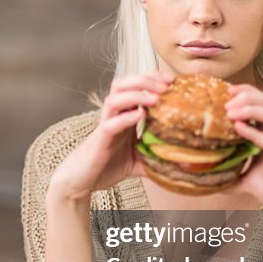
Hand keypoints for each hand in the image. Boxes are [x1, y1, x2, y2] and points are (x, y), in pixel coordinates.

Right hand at [49, 72, 173, 201]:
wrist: (81, 182)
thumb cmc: (105, 167)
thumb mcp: (137, 162)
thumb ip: (155, 159)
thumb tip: (182, 163)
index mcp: (123, 116)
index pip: (135, 87)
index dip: (152, 79)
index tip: (173, 81)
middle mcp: (113, 116)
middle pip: (124, 85)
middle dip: (146, 80)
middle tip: (167, 84)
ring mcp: (105, 126)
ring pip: (115, 99)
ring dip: (136, 94)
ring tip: (156, 97)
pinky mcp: (99, 140)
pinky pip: (110, 124)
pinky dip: (126, 117)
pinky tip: (140, 115)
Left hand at [224, 84, 262, 212]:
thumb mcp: (245, 180)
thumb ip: (229, 174)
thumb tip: (204, 175)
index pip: (261, 103)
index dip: (245, 93)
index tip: (225, 91)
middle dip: (247, 96)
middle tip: (226, 101)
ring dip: (250, 108)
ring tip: (230, 112)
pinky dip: (255, 132)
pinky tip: (239, 127)